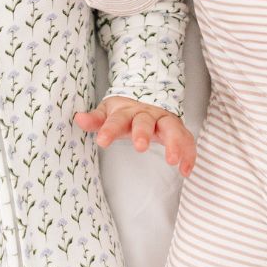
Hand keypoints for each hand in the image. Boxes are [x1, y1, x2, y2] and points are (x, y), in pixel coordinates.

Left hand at [74, 96, 195, 176]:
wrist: (147, 97)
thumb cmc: (124, 112)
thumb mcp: (107, 113)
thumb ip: (95, 119)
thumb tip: (78, 118)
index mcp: (126, 112)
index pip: (116, 120)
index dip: (109, 129)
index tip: (102, 141)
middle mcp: (146, 114)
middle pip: (145, 121)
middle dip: (143, 132)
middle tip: (140, 146)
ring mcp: (164, 120)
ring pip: (171, 128)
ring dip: (173, 143)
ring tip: (172, 161)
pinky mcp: (177, 129)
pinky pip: (186, 139)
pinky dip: (189, 153)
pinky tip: (187, 170)